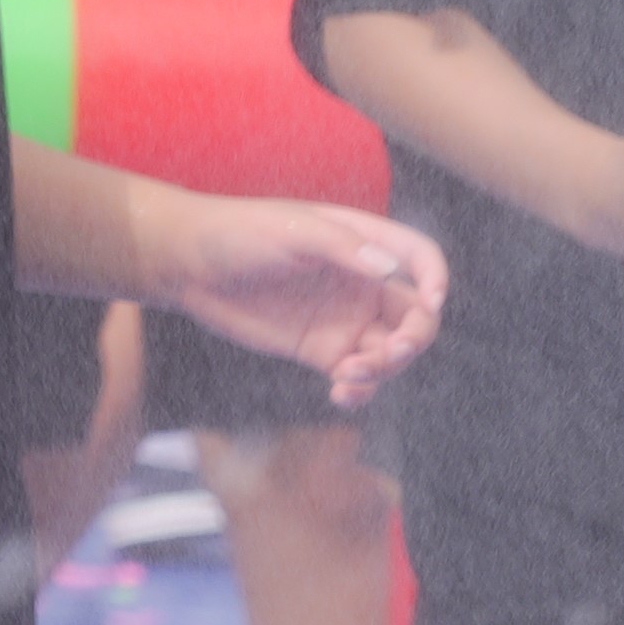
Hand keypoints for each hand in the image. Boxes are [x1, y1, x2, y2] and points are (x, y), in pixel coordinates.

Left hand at [150, 192, 445, 405]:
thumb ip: (341, 247)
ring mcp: (344, 319)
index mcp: (360, 242)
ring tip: (346, 375)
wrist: (188, 264)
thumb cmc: (238, 232)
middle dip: (414, 337)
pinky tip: (341, 393)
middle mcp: (360, 282)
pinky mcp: (321, 350)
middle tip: (389, 351)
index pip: (420, 258)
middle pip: (415, 315)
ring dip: (385, 369)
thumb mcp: (291, 231)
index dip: (435, 278)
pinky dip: (362, 390)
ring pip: (391, 352)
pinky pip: (360, 377)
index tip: (430, 301)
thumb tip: (390, 269)